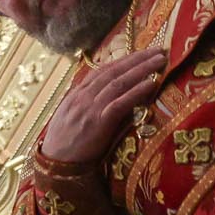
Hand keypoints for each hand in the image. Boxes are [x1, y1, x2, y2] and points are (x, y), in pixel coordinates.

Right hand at [40, 48, 165, 165]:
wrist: (55, 164)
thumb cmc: (63, 145)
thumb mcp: (69, 118)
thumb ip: (84, 105)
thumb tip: (102, 97)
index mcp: (76, 95)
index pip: (101, 71)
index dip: (123, 60)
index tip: (141, 53)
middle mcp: (82, 97)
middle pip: (113, 72)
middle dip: (137, 59)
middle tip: (158, 50)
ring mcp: (90, 109)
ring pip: (118, 82)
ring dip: (141, 70)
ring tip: (159, 61)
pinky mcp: (98, 122)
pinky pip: (120, 103)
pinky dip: (136, 91)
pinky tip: (150, 83)